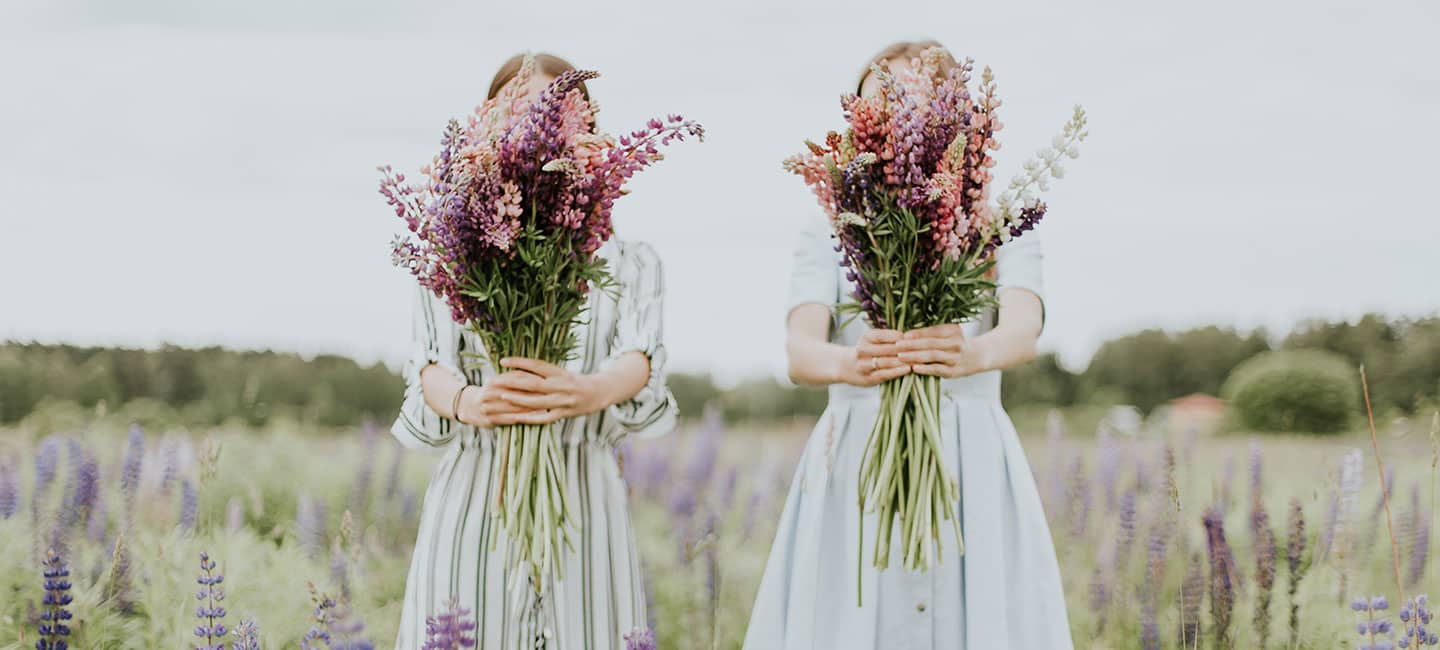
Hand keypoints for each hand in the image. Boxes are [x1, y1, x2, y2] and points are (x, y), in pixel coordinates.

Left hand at [477, 357, 605, 425]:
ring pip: (537, 401)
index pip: (537, 365)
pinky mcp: (565, 414)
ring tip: (501, 396)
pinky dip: (530, 418)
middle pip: (533, 383)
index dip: (519, 362)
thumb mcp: (562, 372)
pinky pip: (545, 417)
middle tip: (494, 380)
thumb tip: (518, 368)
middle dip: (512, 382)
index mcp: (560, 372)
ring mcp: (563, 401)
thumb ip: (543, 372)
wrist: (600, 393)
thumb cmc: (576, 381)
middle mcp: (561, 385)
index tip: (503, 361)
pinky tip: (516, 417)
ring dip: (518, 399)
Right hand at [837, 329, 911, 386]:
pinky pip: (884, 374)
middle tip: (922, 350)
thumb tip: (913, 337)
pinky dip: (897, 371)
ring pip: (886, 362)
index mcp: (866, 337)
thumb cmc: (868, 350)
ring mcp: (863, 365)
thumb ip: (890, 337)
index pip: (886, 335)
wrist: (846, 366)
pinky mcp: (867, 378)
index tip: (917, 339)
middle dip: (905, 350)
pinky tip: (908, 369)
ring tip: (918, 360)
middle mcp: (862, 349)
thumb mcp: (874, 339)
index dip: (902, 337)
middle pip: (887, 348)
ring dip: (903, 361)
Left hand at [895, 324, 990, 377]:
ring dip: (915, 356)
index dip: (918, 333)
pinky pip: (937, 370)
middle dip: (912, 345)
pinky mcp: (953, 372)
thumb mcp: (949, 333)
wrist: (977, 357)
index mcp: (954, 330)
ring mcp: (955, 358)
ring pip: (932, 356)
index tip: (903, 335)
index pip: (933, 331)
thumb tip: (906, 334)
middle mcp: (956, 343)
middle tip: (896, 345)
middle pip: (930, 343)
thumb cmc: (956, 343)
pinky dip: (924, 369)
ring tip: (900, 356)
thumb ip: (932, 333)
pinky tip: (913, 368)